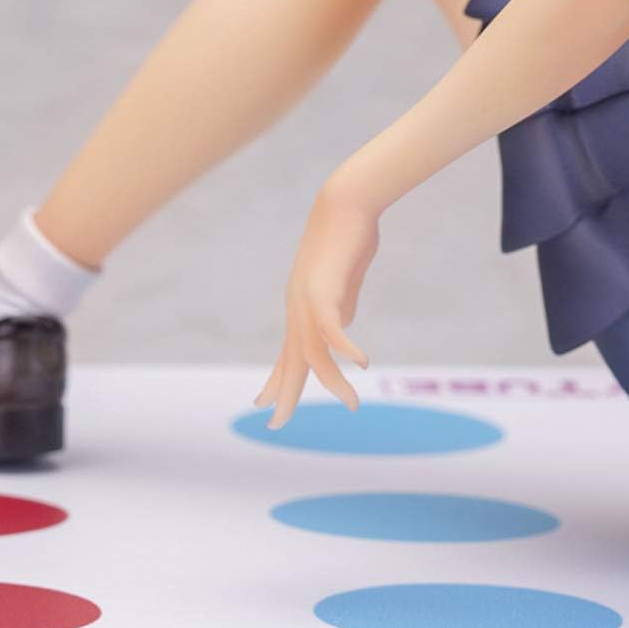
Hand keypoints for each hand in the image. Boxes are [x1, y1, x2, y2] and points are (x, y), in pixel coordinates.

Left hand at [254, 187, 379, 427]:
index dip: (279, 379)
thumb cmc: (350, 236)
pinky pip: (331, 328)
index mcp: (302, 305)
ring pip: (313, 352)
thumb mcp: (345, 280)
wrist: (346, 202)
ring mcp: (308, 299)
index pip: (287, 352)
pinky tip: (361, 363)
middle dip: (285, 393)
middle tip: (275, 425)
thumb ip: (341, 305)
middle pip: (291, 359)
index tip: (267, 403)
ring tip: (352, 404)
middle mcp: (297, 307)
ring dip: (333, 381)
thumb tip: (340, 330)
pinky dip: (345, 348)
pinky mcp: (324, 290)